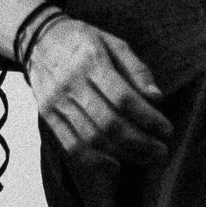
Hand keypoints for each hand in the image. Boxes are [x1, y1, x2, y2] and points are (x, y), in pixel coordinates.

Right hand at [26, 16, 171, 164]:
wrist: (38, 39)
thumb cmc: (84, 41)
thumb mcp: (113, 42)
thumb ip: (136, 69)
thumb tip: (157, 98)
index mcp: (91, 61)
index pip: (123, 98)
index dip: (148, 119)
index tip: (167, 131)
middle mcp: (71, 84)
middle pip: (108, 123)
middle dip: (140, 143)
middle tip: (162, 153)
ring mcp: (57, 102)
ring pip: (91, 138)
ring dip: (123, 154)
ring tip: (146, 160)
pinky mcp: (47, 115)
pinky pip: (70, 144)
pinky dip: (93, 161)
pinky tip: (115, 167)